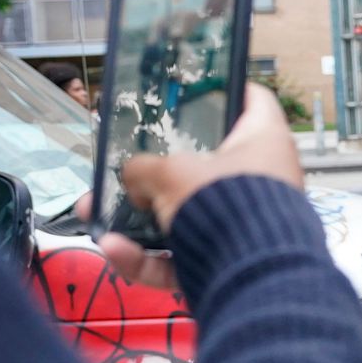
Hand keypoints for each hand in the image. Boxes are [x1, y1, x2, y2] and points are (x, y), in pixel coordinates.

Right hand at [78, 83, 301, 288]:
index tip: (200, 87)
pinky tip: (113, 251)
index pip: (253, 100)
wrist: (250, 276)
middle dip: (158, 173)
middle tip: (126, 169)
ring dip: (139, 220)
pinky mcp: (231, 261)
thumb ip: (144, 169)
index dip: (228, 88)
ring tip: (96, 214)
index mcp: (265, 141)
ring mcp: (249, 223)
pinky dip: (150, 258)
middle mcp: (264, 179)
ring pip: (188, 215)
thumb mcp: (171, 172)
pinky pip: (186, 256)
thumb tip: (135, 183)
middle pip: (208, 165)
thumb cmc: (223, 203)